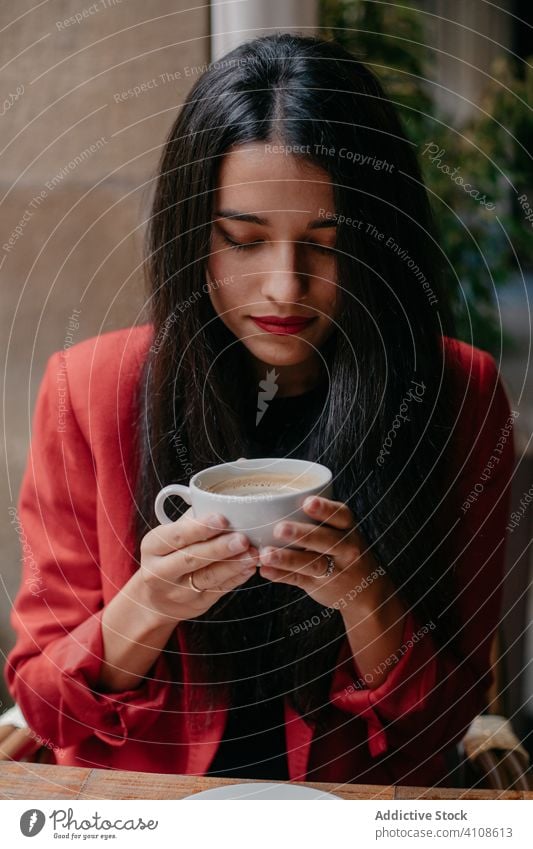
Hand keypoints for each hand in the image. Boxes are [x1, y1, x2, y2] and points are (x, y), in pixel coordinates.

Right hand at [138, 507, 258, 621]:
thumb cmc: (168, 555)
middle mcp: (160, 571)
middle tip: (242, 538)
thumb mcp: (169, 536)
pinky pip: (219, 590)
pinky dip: (236, 578)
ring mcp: (177, 592)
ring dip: (233, 565)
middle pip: (192, 558)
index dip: (199, 528)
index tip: (222, 519)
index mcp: (152, 546)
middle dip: (219, 548)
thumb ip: (191, 522)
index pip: (176, 536)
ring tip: (252, 553)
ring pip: (208, 577)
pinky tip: (249, 567)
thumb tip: (223, 504)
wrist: (155, 598)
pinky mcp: (196, 605)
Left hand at [258, 495, 385, 609]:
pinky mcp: (321, 586)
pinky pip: (300, 580)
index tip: (307, 502)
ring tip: (266, 555)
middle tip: (279, 529)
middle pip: (326, 540)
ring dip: (287, 558)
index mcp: (347, 529)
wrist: (366, 591)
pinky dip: (282, 576)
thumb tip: (273, 505)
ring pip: (312, 563)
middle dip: (302, 534)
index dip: (325, 508)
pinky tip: (266, 571)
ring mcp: (335, 569)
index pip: (340, 516)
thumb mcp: (341, 532)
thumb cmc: (344, 551)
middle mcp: (345, 548)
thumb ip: (318, 520)